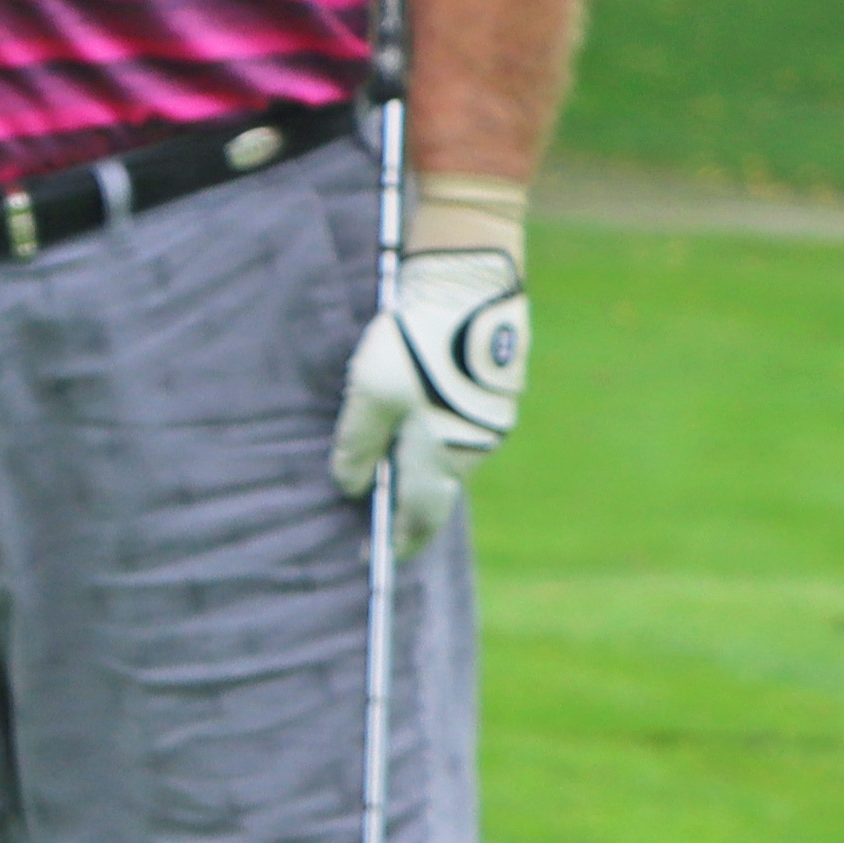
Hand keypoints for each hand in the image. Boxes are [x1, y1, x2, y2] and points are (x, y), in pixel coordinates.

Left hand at [332, 237, 528, 560]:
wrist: (471, 283)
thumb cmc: (415, 341)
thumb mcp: (370, 394)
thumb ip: (357, 444)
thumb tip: (348, 487)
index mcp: (442, 456)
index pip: (420, 516)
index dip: (401, 539)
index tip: (383, 559)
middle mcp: (473, 447)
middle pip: (437, 491)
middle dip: (411, 510)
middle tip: (383, 524)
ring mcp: (490, 419)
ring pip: (450, 459)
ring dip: (423, 473)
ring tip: (393, 479)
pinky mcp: (495, 391)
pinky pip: (460, 431)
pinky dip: (436, 441)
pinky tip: (417, 431)